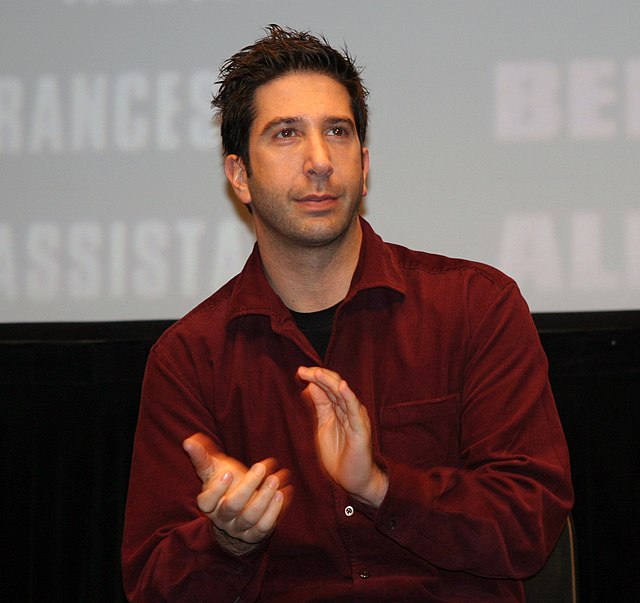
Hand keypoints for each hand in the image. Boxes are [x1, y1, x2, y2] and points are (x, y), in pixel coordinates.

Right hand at [183, 433, 289, 553]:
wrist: (241, 508)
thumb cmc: (227, 482)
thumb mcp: (215, 469)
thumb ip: (202, 456)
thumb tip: (188, 441)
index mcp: (209, 504)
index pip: (205, 502)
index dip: (216, 489)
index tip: (228, 472)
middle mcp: (222, 518)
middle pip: (231, 506)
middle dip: (247, 486)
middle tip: (260, 467)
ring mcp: (239, 528)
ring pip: (250, 517)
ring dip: (264, 498)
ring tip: (275, 479)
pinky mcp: (256, 534)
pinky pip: (265, 526)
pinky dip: (276, 510)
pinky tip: (283, 491)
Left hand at [297, 366, 387, 507]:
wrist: (354, 479)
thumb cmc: (339, 454)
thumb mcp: (324, 426)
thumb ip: (320, 406)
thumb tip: (311, 386)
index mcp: (340, 408)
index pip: (328, 387)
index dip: (315, 377)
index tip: (301, 371)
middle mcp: (349, 409)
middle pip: (335, 387)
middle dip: (319, 377)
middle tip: (304, 370)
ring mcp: (356, 418)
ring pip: (343, 395)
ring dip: (330, 382)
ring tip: (318, 373)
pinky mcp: (360, 430)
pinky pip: (354, 411)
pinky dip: (349, 397)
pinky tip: (342, 387)